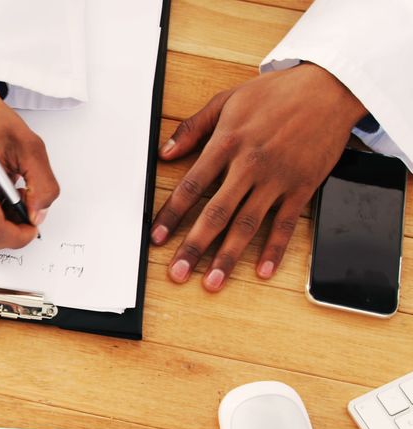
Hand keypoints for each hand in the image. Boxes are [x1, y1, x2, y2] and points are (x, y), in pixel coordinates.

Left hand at [152, 63, 366, 290]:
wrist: (329, 88)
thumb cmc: (277, 93)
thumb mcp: (227, 100)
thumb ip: (193, 128)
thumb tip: (165, 152)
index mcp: (227, 144)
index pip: (191, 187)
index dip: (171, 215)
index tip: (157, 238)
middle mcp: (250, 165)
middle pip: (216, 213)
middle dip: (194, 246)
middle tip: (177, 272)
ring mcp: (277, 179)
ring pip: (247, 224)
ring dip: (228, 256)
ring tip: (212, 282)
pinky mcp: (302, 187)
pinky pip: (285, 223)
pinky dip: (274, 249)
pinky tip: (262, 270)